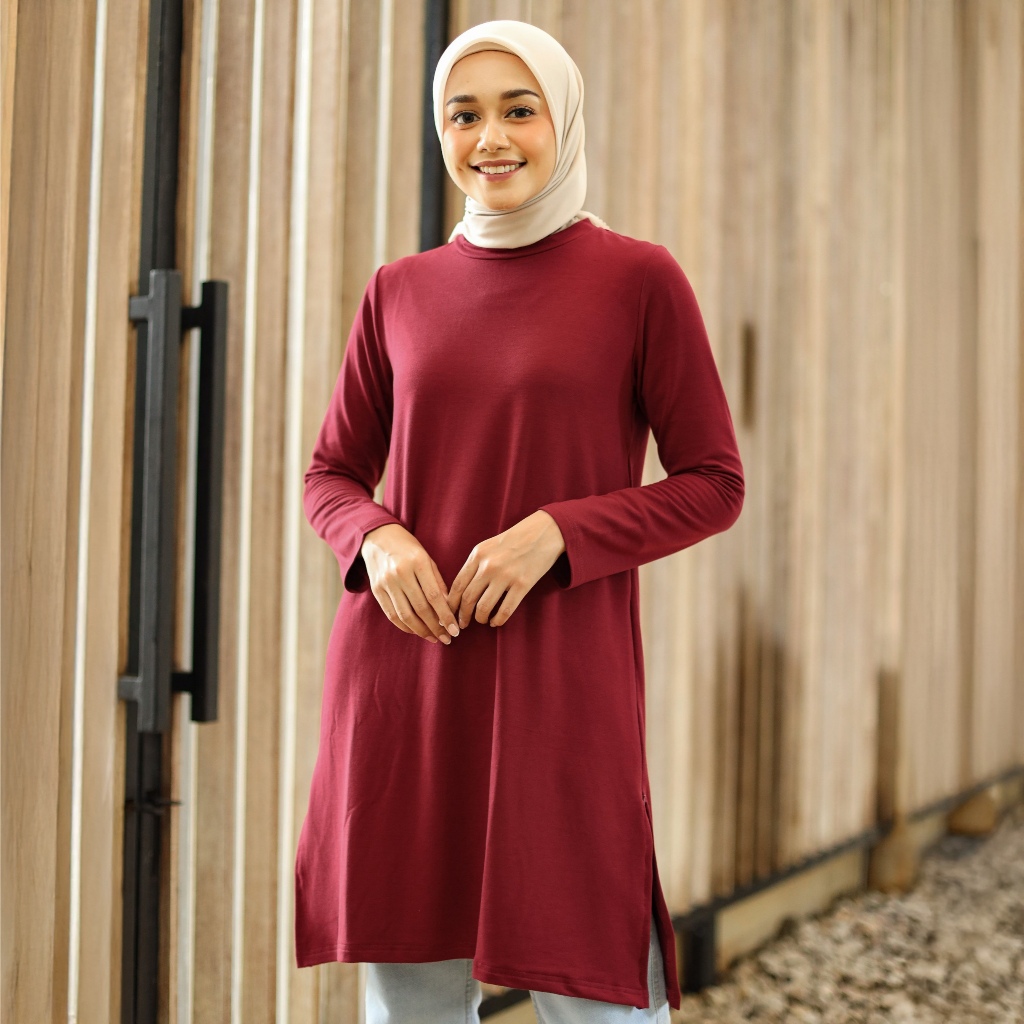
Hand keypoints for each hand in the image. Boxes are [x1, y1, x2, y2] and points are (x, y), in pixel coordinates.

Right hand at [361, 524, 460, 644]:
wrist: (378, 536)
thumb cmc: (409, 548)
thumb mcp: (428, 559)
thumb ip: (438, 582)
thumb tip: (449, 608)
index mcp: (418, 563)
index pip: (434, 596)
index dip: (445, 616)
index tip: (455, 630)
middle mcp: (401, 573)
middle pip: (420, 609)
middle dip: (435, 627)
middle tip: (447, 638)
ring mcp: (386, 582)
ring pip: (405, 615)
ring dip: (421, 631)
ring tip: (433, 638)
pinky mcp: (376, 589)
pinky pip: (391, 614)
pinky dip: (404, 626)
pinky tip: (416, 631)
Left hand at [447, 511, 565, 628]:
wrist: (545, 531)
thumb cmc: (516, 539)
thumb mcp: (489, 545)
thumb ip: (476, 564)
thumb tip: (463, 590)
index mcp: (478, 555)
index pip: (457, 585)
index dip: (451, 603)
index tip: (450, 613)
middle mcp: (489, 566)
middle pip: (468, 598)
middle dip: (463, 615)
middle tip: (463, 624)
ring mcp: (506, 575)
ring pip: (483, 607)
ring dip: (480, 619)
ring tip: (482, 620)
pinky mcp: (522, 584)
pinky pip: (505, 610)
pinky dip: (498, 620)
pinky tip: (496, 622)